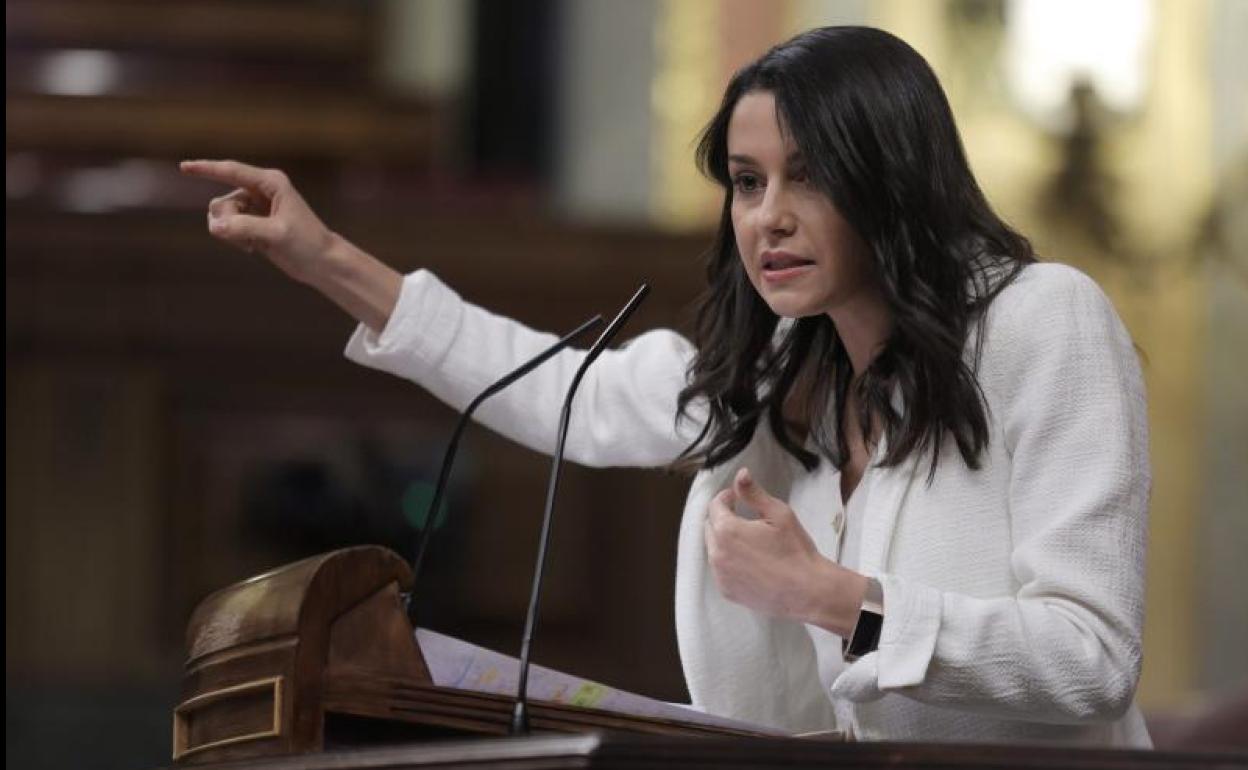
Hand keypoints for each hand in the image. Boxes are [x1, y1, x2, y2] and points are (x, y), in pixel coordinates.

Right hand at [179, 159, 334, 284]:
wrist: (320, 263)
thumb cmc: (306, 244)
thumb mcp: (276, 234)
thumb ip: (245, 227)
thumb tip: (215, 226)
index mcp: (271, 183)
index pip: (231, 171)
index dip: (206, 168)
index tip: (184, 167)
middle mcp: (261, 190)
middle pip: (222, 201)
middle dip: (226, 222)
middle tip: (244, 240)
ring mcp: (255, 207)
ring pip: (221, 215)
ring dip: (230, 233)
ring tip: (252, 245)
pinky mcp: (252, 223)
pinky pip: (227, 227)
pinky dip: (233, 239)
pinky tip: (253, 249)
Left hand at [705, 467, 866, 635]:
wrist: (808, 591)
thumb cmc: (796, 550)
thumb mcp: (778, 514)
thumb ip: (754, 493)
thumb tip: (740, 474)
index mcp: (727, 531)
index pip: (715, 506)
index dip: (726, 498)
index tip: (737, 496)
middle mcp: (717, 554)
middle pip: (710, 527)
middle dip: (723, 518)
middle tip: (744, 517)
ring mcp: (720, 575)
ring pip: (714, 549)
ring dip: (725, 541)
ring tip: (750, 541)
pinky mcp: (727, 591)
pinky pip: (721, 569)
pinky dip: (729, 561)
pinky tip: (751, 562)